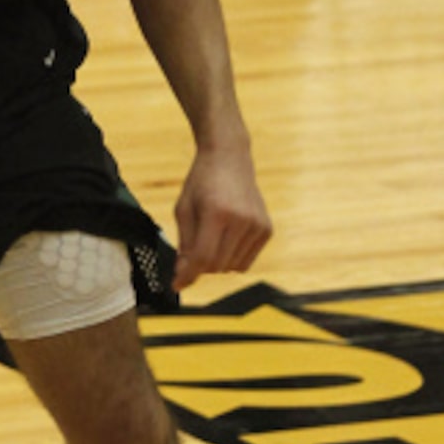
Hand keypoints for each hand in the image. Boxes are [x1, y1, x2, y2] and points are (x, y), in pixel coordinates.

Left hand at [172, 146, 271, 289]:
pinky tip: (227, 236)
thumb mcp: (183, 209)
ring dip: (217, 262)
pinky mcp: (267, 229)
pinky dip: (232, 257)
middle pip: (217, 266)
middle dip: (200, 266)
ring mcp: (258, 225)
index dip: (187, 275)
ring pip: (232, 268)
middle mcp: (242, 220)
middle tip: (192, 250)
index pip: (202, 257)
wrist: (229, 159)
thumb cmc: (201, 183)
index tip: (176, 284)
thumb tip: (183, 274)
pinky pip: (246, 261)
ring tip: (212, 236)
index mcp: (217, 213)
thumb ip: (184, 243)